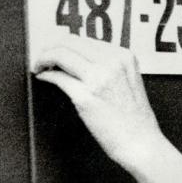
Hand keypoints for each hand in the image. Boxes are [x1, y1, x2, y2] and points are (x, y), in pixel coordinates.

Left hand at [33, 38, 166, 173]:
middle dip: (50, 48)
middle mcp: (112, 63)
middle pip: (69, 42)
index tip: (55, 50)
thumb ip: (110, 66)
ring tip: (40, 66)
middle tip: (43, 58)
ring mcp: (99, 79)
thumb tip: (79, 57)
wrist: (141, 143)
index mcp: (124, 57)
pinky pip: (57, 77)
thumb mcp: (130, 81)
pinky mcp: (86, 96)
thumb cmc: (136, 120)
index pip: (84, 39)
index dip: (64, 43)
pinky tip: (44, 78)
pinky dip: (46, 75)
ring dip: (44, 58)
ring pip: (60, 54)